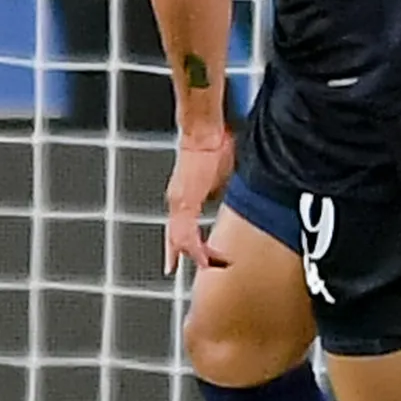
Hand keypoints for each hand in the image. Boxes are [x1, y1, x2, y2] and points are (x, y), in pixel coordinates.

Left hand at [164, 130, 236, 275]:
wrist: (204, 133)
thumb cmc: (214, 144)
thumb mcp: (220, 174)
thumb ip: (219, 189)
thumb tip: (224, 195)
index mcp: (184, 194)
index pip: (181, 226)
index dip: (186, 243)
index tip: (195, 255)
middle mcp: (176, 200)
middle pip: (176, 236)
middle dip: (186, 254)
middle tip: (196, 266)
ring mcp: (178, 201)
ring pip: (180, 238)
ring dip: (195, 253)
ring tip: (209, 264)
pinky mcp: (185, 202)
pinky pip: (189, 233)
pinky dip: (196, 248)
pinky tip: (205, 257)